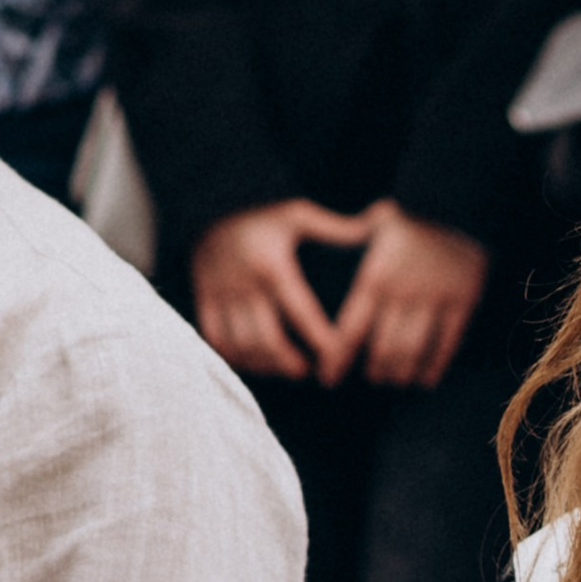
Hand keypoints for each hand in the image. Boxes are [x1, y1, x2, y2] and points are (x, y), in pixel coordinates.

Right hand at [191, 198, 369, 378]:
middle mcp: (243, 282)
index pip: (301, 312)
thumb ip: (335, 227)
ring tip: (285, 368)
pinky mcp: (203, 300)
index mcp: (272, 264)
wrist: (207, 210)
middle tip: (306, 371)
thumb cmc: (264, 219)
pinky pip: (216, 340)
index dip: (321, 339)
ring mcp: (220, 294)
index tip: (336, 356)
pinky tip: (255, 361)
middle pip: (267, 338)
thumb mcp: (298, 215)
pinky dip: (236, 357)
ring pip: (241, 344)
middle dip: (289, 362)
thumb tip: (377, 222)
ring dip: (265, 364)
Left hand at [321, 201, 488, 389]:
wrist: (464, 205)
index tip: (329, 379)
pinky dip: (434, 367)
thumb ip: (351, 244)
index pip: (350, 329)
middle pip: (382, 349)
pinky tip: (425, 379)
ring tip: (394, 379)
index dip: (337, 360)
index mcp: (375, 276)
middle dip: (374, 370)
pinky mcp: (463, 302)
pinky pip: (447, 345)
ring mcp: (434, 299)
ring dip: (401, 373)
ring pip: (412, 351)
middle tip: (371, 377)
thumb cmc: (413, 217)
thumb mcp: (377, 224)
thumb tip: (322, 249)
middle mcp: (402, 291)